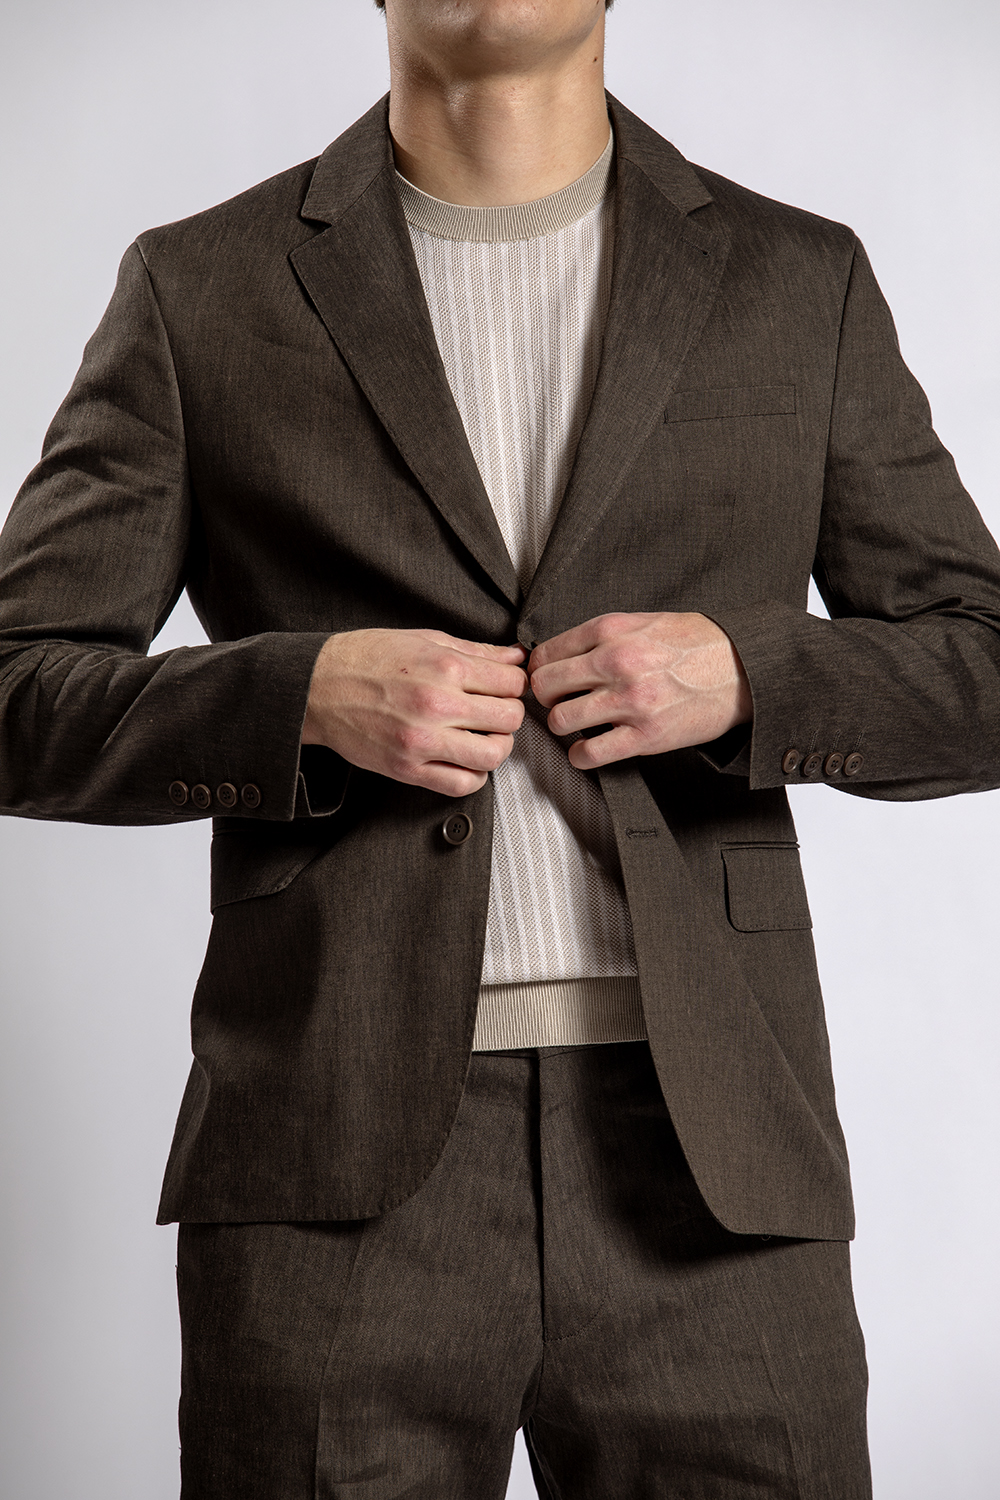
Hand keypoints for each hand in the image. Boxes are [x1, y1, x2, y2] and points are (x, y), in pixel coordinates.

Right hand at [302, 628, 527, 796]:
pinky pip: (462, 784)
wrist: (318, 686)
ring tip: (484, 738)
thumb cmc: (367, 658)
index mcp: (445, 667)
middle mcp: (438, 704)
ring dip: (497, 747)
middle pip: (510, 718)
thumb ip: (475, 650)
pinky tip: (466, 761)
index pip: (512, 682)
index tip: (504, 688)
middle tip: (496, 712)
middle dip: (510, 714)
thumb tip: (515, 655)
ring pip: (493, 755)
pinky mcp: (408, 768)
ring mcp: (423, 740)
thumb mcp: (424, 639)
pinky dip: (474, 776)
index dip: (515, 684)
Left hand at [528, 612, 751, 770]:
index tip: (548, 680)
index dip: (539, 670)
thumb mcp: (643, 622)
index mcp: (611, 631)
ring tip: (577, 724)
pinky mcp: (645, 736)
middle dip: (546, 698)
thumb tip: (559, 654)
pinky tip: (591, 747)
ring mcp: (630, 701)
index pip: (545, 653)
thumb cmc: (696, 644)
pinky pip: (589, 754)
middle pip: (544, 687)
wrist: (742, 668)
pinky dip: (581, 755)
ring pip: (560, 721)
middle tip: (558, 702)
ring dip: (563, 727)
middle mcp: (616, 662)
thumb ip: (601, 636)